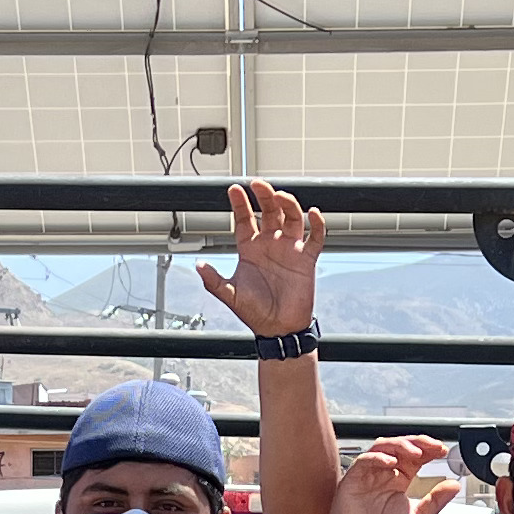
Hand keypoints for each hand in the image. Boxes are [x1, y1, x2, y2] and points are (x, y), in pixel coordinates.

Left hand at [196, 179, 323, 340]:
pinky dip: (317, 224)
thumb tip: (197, 265)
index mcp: (250, 248)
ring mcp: (289, 249)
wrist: (278, 329)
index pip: (244, 219)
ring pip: (292, 217)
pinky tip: (313, 214)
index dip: (239, 204)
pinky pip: (315, 237)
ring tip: (281, 196)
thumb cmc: (255, 312)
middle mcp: (270, 244)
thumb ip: (213, 280)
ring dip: (288, 204)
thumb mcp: (230, 295)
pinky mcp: (306, 259)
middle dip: (264, 195)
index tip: (234, 189)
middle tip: (259, 184)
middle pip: (269, 211)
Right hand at [325, 435, 459, 513]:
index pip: (416, 456)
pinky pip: (364, 460)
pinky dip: (378, 458)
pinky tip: (391, 463)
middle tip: (434, 446)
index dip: (429, 449)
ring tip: (416, 452)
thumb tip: (454, 485)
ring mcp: (368, 475)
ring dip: (400, 445)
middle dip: (418, 442)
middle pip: (401, 446)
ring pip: (384, 447)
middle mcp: (385, 474)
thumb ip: (435, 502)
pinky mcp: (353, 479)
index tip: (443, 450)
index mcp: (400, 480)